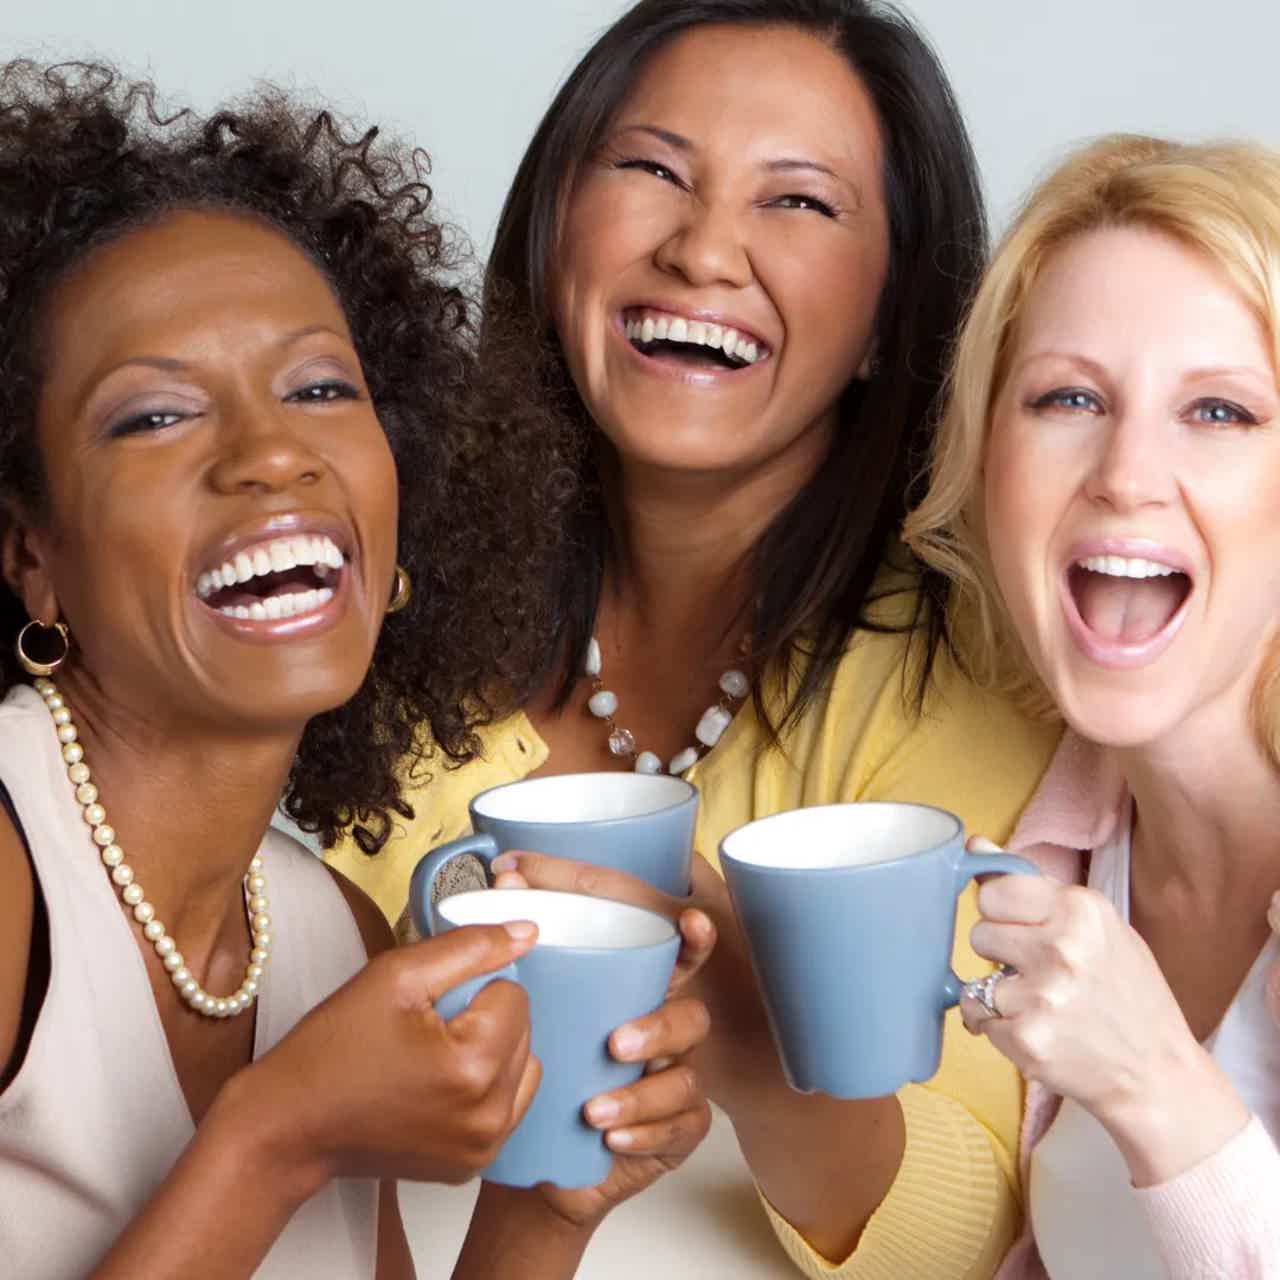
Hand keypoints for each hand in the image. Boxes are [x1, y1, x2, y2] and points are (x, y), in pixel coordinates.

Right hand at [246, 923, 542, 1187]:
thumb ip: (470, 947)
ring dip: (490, 1050)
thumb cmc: (333, 1049)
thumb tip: (528, 931)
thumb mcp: (397, 975)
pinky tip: (439, 1083)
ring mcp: (484, 1148)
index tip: (427, 1005)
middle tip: (423, 1030)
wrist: (289, 1126)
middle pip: (522, 1030)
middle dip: (482, 1017)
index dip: (470, 986)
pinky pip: (508, 1103)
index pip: (515, 993)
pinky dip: (485, 1085)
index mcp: (474, 1067)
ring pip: (522, 1064)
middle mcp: (490, 1116)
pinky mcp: (473, 1165)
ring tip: (433, 1055)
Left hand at [489, 853, 715, 1224]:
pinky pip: (680, 1127)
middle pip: (691, 1019)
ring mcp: (677, 1083)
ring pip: (685, 1078)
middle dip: (658, 1028)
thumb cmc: (547, 1073)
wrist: (542, 1160)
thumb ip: (528, 948)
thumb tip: (505, 881)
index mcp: (641, 998)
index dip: (695, 939)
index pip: (680, 961)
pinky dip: (646, 1132)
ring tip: (596, 1108)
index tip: (692, 921)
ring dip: (641, 1094)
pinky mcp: (677, 1131)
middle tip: (614, 1045)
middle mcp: (668, 1036)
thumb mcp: (539, 1014)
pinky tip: (613, 1137)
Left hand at [960, 837, 1246, 1182]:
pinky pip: (978, 1018)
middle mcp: (1062, 948)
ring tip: (1041, 1006)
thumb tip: (974, 845)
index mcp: (1082, 909)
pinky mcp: (1027, 1039)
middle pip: (979, 933)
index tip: (1020, 927)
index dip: (1001, 912)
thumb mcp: (1096, 926)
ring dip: (999, 995)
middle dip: (999, 953)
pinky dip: (998, 1028)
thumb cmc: (1127, 994)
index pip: (994, 891)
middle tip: (1037, 972)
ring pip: (975, 980)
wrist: (1159, 1073)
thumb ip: (1033, 886)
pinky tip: (1037, 1031)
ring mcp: (1043, 996)